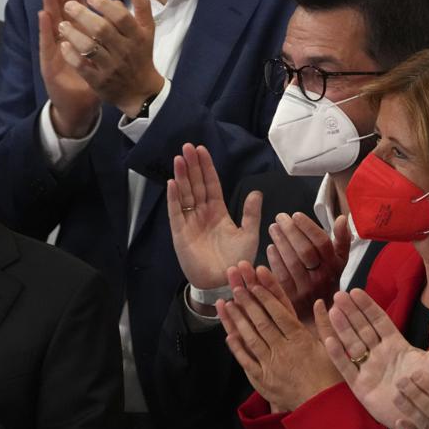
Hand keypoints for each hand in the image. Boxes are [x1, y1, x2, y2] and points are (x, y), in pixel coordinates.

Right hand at [38, 0, 100, 136]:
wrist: (79, 108)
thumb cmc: (93, 82)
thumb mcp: (103, 57)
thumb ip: (109, 37)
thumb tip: (120, 13)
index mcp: (78, 36)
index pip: (74, 7)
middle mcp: (64, 40)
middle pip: (60, 9)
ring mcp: (55, 51)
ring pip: (51, 22)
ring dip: (49, 3)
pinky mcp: (49, 64)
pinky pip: (47, 44)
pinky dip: (45, 29)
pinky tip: (43, 15)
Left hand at [58, 0, 163, 118]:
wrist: (140, 91)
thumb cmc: (140, 55)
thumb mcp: (147, 31)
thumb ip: (142, 7)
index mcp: (136, 36)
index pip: (121, 17)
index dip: (104, 5)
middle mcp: (124, 51)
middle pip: (102, 30)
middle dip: (83, 15)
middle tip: (68, 5)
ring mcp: (111, 67)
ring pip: (90, 48)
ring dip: (73, 34)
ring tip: (61, 24)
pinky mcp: (99, 82)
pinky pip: (82, 67)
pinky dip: (72, 55)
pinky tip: (63, 45)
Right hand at [166, 143, 260, 312]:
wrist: (226, 281)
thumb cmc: (237, 260)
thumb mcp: (249, 234)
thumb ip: (251, 213)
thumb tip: (256, 192)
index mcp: (218, 212)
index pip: (210, 184)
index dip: (206, 168)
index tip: (202, 150)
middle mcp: (202, 214)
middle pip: (195, 185)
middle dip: (192, 166)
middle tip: (187, 147)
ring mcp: (190, 222)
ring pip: (185, 194)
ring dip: (182, 176)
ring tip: (179, 158)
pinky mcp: (180, 233)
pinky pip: (176, 212)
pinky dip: (174, 198)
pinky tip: (173, 182)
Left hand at [217, 262, 341, 411]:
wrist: (323, 409)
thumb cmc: (331, 378)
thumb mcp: (333, 348)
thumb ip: (325, 324)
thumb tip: (321, 302)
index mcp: (301, 340)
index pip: (279, 314)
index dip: (266, 297)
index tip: (255, 284)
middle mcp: (283, 351)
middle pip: (262, 323)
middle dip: (248, 303)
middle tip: (236, 287)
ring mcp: (271, 366)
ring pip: (251, 339)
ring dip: (238, 321)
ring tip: (227, 305)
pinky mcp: (262, 380)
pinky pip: (246, 361)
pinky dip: (237, 348)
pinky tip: (229, 335)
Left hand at [266, 212, 350, 320]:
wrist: (321, 318)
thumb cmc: (328, 282)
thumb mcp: (340, 263)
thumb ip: (342, 241)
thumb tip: (343, 218)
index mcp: (335, 266)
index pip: (322, 243)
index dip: (308, 228)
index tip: (296, 215)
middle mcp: (322, 278)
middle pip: (305, 251)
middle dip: (291, 231)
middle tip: (280, 218)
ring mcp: (306, 289)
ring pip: (292, 262)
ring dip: (280, 242)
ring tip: (273, 228)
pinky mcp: (291, 298)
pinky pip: (281, 276)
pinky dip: (274, 260)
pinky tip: (270, 248)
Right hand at [323, 289, 428, 428]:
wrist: (423, 418)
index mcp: (395, 345)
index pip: (379, 321)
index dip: (367, 306)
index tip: (356, 291)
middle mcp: (378, 354)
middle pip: (361, 328)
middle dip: (350, 312)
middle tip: (339, 295)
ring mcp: (367, 368)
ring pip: (351, 343)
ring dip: (342, 327)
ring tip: (333, 310)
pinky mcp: (359, 385)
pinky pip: (346, 367)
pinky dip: (338, 355)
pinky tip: (330, 340)